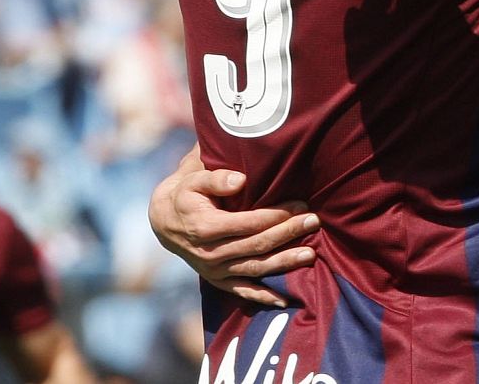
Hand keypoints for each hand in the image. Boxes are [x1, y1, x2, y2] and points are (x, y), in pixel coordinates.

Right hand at [148, 150, 317, 306]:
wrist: (164, 222)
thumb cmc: (186, 194)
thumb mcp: (193, 179)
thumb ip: (216, 178)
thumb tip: (240, 180)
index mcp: (205, 228)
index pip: (249, 223)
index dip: (276, 215)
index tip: (300, 205)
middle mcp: (209, 253)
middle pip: (257, 245)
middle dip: (288, 233)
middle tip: (314, 221)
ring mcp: (213, 270)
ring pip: (255, 268)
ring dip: (284, 262)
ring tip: (311, 254)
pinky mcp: (216, 280)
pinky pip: (241, 291)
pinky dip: (262, 297)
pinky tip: (284, 300)